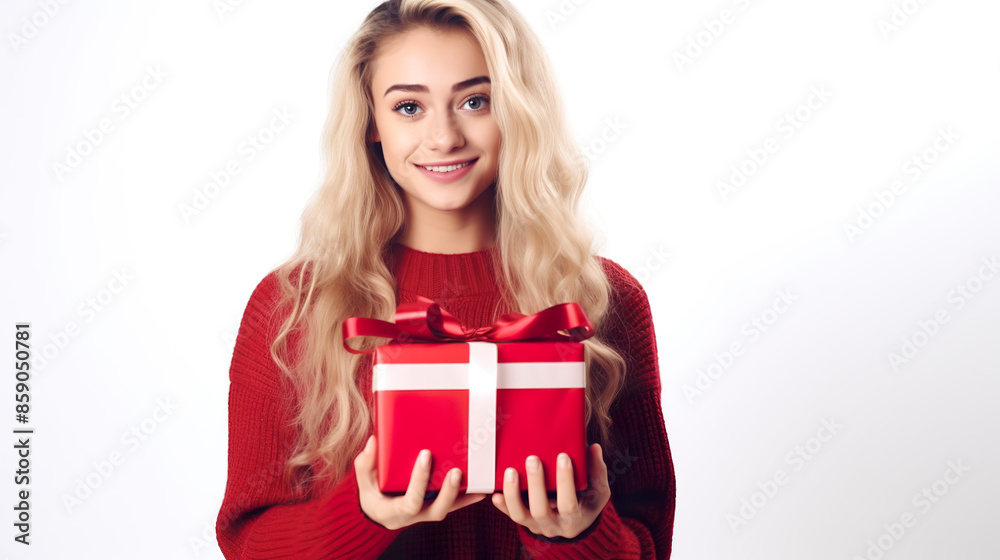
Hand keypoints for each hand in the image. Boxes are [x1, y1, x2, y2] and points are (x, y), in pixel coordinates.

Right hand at [355, 434, 486, 529]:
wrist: (380, 510)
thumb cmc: (372, 492)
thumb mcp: (364, 480)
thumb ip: (366, 463)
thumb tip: (374, 441)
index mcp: (395, 510)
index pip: (411, 501)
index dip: (420, 480)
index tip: (426, 455)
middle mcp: (415, 515)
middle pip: (437, 510)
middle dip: (448, 492)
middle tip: (455, 471)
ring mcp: (427, 512)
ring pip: (448, 508)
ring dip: (463, 494)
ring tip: (475, 478)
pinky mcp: (436, 507)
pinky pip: (455, 505)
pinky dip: (468, 497)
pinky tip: (482, 488)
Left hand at [491, 443, 610, 538]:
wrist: (574, 523)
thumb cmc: (587, 501)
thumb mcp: (598, 490)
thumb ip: (597, 471)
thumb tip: (594, 447)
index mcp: (575, 517)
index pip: (568, 504)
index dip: (565, 481)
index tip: (563, 456)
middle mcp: (554, 525)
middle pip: (541, 510)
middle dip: (535, 484)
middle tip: (532, 459)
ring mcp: (536, 525)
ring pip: (520, 515)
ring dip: (513, 493)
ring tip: (510, 470)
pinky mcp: (524, 521)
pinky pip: (510, 515)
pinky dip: (502, 505)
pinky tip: (495, 492)